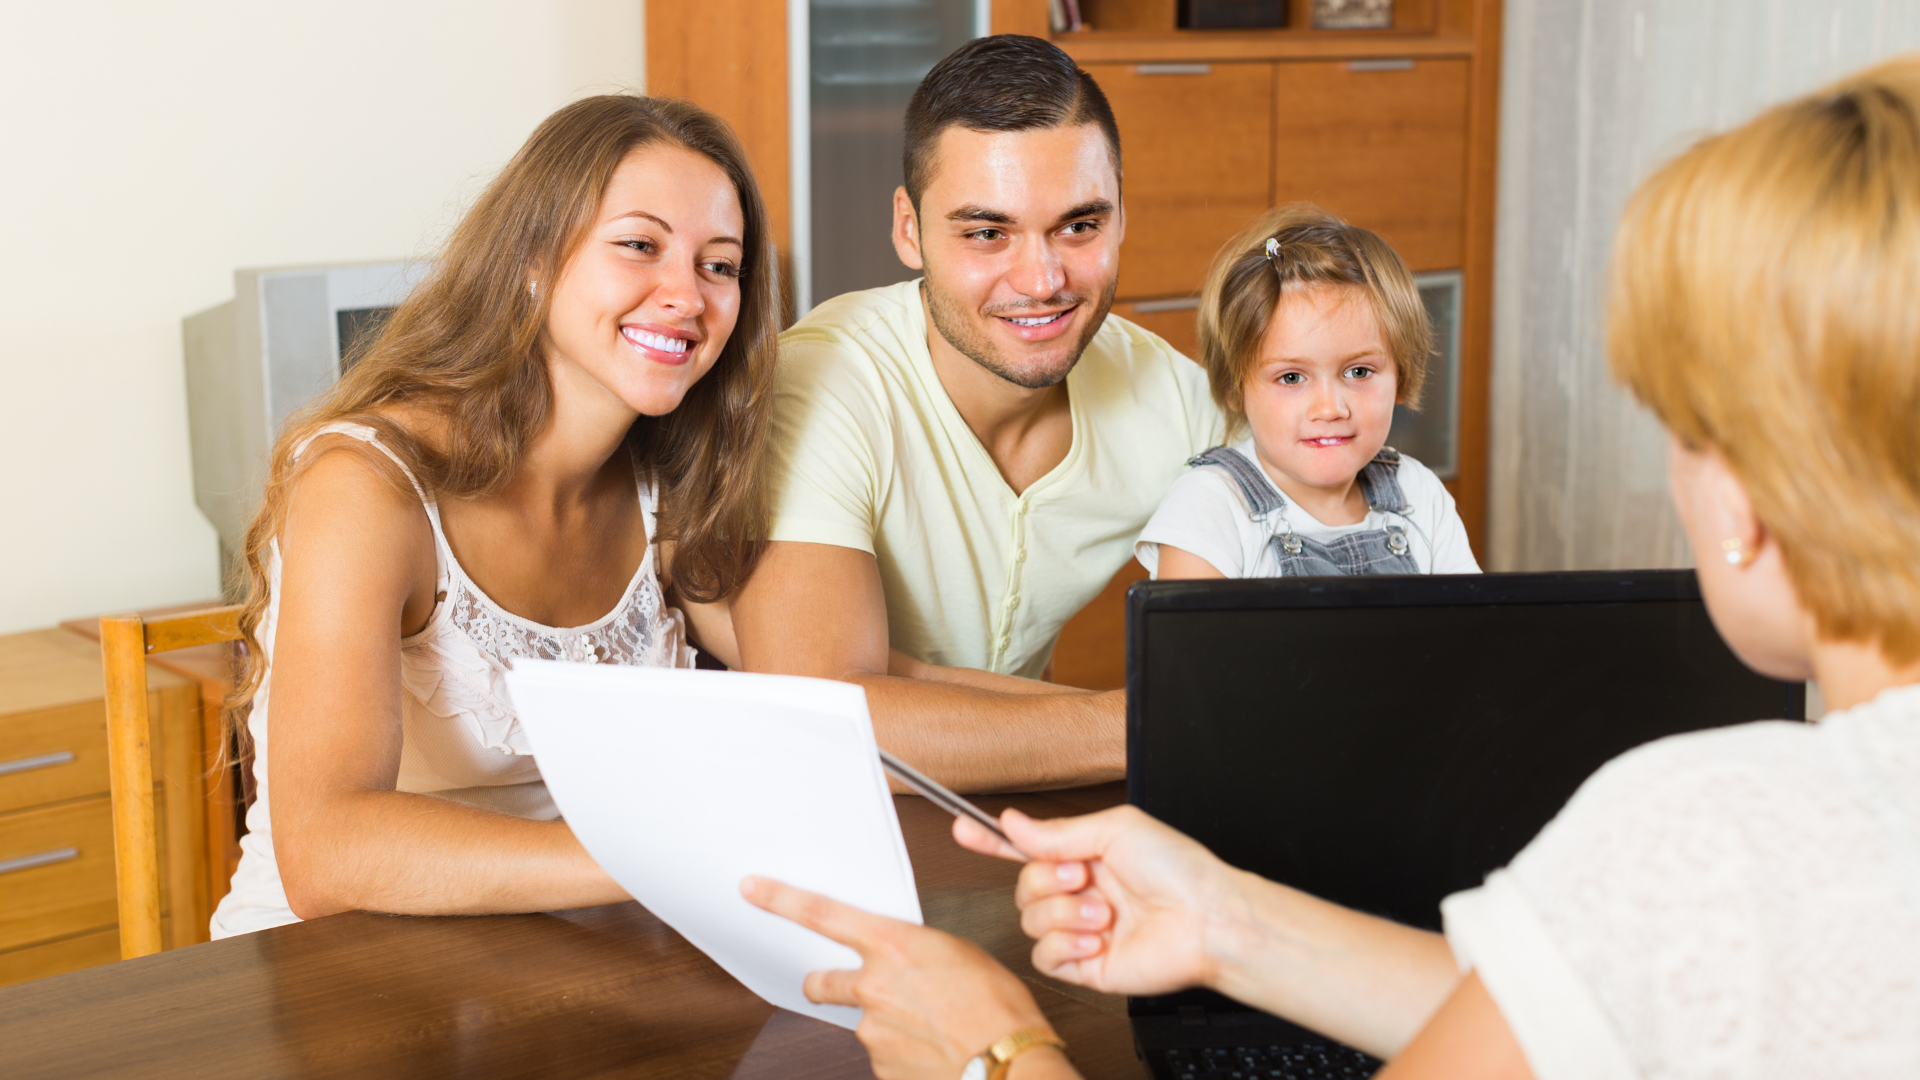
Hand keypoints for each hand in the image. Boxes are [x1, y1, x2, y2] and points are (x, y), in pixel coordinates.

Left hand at [741, 875, 1052, 1079]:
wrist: (1007, 1066)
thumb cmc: (998, 1008)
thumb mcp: (961, 954)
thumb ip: (917, 951)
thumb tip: (904, 960)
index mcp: (893, 946)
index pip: (820, 913)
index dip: (780, 898)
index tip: (754, 889)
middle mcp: (873, 987)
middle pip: (820, 980)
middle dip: (824, 982)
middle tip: (846, 985)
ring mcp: (872, 1030)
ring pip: (859, 1020)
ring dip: (880, 1021)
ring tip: (926, 1025)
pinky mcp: (880, 1067)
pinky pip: (881, 1054)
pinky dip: (899, 1050)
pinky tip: (930, 1048)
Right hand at [953, 804, 1238, 996]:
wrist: (1207, 921)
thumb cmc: (1178, 869)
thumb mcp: (1115, 830)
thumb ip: (1057, 831)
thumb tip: (1012, 823)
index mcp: (1086, 856)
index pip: (1028, 848)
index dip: (993, 841)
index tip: (963, 828)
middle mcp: (1081, 893)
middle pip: (1022, 887)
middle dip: (1046, 881)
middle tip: (1082, 876)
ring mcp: (1081, 931)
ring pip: (1030, 921)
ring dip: (1063, 913)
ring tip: (1103, 913)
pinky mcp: (1085, 966)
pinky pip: (1044, 957)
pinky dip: (1065, 945)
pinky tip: (1095, 939)